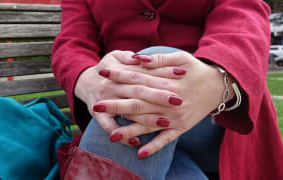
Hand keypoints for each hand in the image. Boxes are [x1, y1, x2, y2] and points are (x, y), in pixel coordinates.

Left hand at [93, 51, 234, 158]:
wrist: (220, 87)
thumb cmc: (197, 70)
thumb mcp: (181, 58)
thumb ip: (158, 59)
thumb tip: (136, 59)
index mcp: (167, 82)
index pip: (138, 78)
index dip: (120, 75)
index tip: (103, 73)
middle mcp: (169, 101)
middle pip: (138, 103)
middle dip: (116, 104)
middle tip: (97, 106)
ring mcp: (175, 117)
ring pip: (149, 125)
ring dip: (130, 131)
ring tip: (112, 135)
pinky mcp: (181, 128)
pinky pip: (166, 140)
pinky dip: (153, 147)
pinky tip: (140, 154)